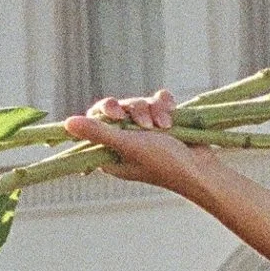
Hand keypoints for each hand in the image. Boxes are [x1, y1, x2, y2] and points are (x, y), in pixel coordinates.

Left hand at [62, 92, 218, 193]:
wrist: (202, 169)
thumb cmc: (163, 162)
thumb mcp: (128, 146)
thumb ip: (98, 133)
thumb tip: (67, 123)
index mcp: (112, 151)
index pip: (97, 122)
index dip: (106, 112)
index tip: (116, 114)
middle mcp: (128, 141)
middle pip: (121, 108)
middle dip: (136, 111)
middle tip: (146, 125)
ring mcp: (147, 132)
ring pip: (141, 103)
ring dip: (154, 110)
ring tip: (165, 126)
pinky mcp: (165, 122)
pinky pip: (159, 101)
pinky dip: (166, 105)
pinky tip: (173, 113)